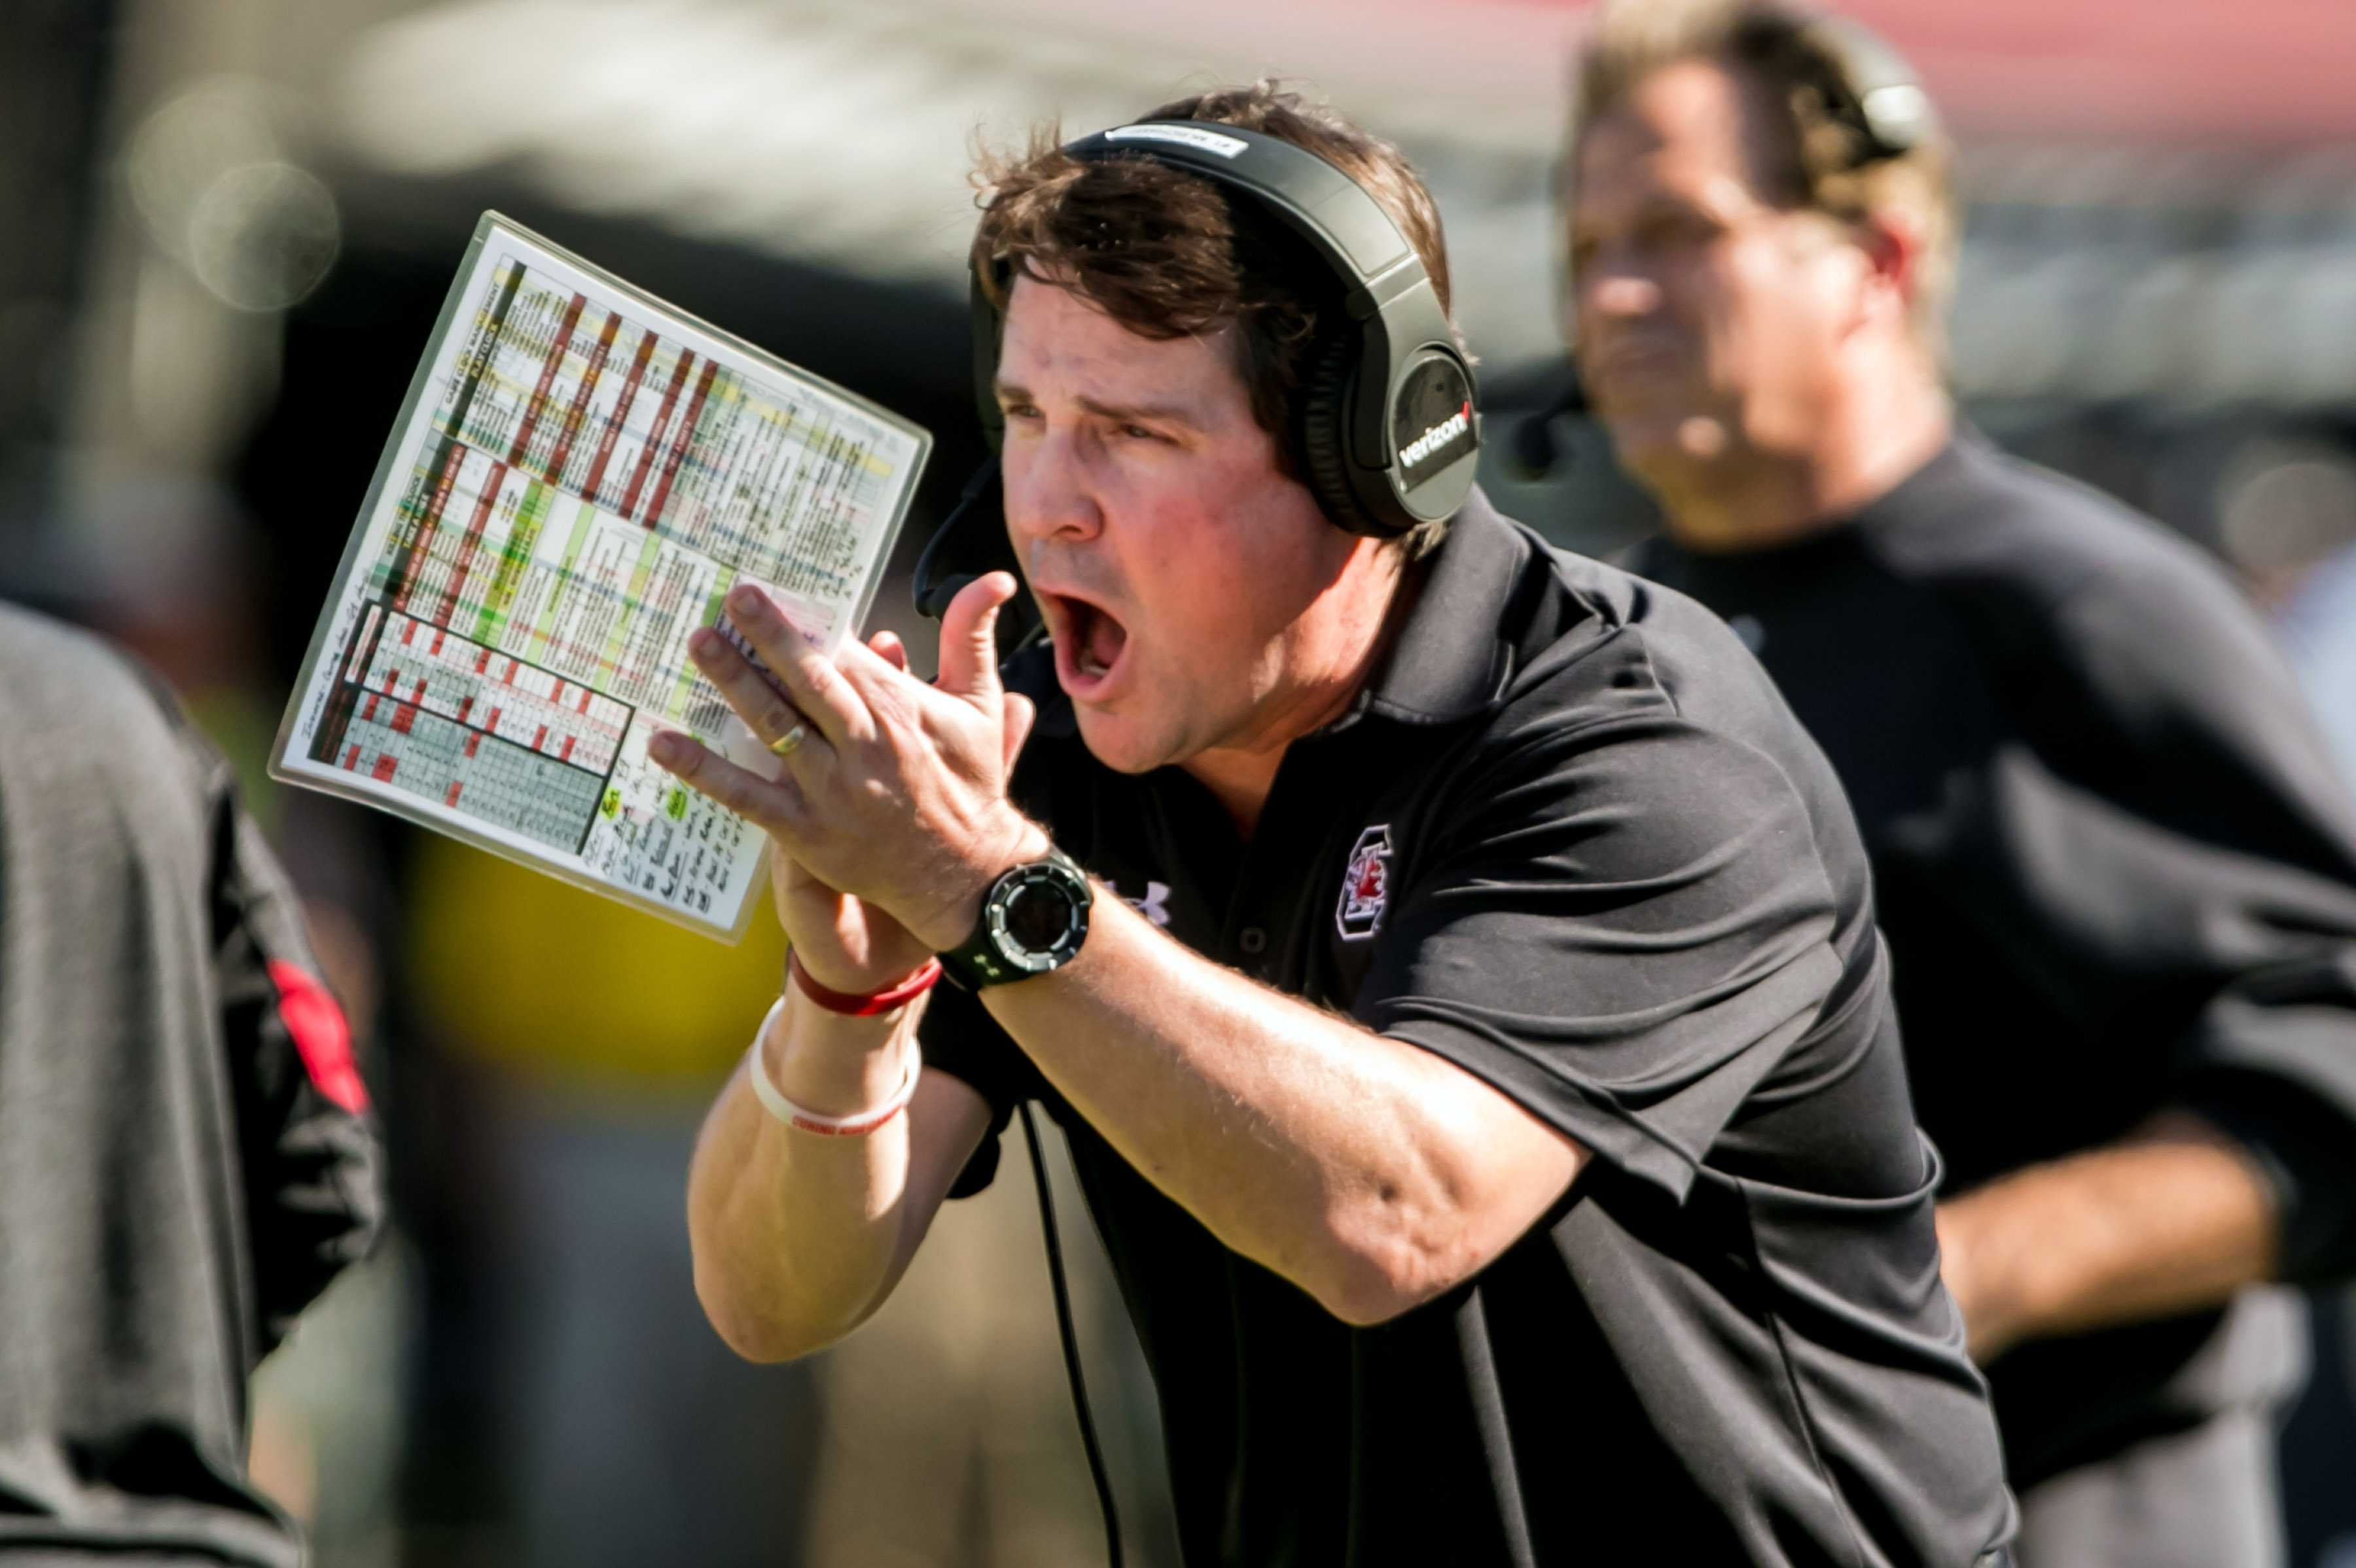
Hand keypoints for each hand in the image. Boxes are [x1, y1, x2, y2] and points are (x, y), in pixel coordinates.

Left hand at [650, 575, 1044, 953]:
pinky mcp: (806, 832)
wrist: (965, 874)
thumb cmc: (968, 785)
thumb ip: (973, 638)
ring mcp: (832, 791)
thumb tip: (992, 580)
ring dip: (735, 684)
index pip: (846, 653)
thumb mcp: (981, 706)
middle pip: (809, 680)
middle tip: (734, 596)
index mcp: (901, 710)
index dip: (809, 620)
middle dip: (770, 635)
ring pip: (776, 727)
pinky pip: (747, 795)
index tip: (775, 589)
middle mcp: (865, 746)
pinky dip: (703, 770)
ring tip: (701, 643)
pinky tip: (663, 742)